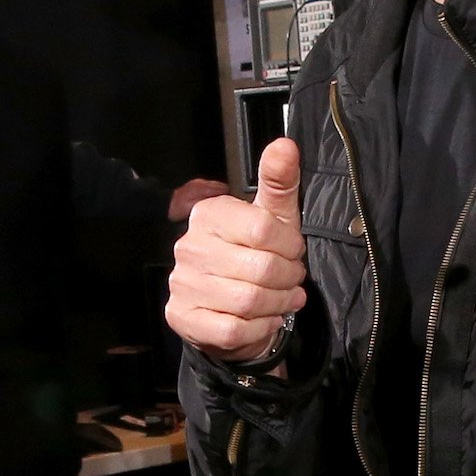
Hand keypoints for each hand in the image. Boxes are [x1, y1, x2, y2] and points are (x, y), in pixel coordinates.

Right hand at [167, 137, 306, 362]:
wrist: (232, 310)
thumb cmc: (257, 258)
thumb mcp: (275, 218)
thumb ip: (280, 182)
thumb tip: (285, 145)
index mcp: (209, 214)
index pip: (264, 229)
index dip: (290, 245)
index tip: (293, 251)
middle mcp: (189, 246)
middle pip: (261, 267)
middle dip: (288, 278)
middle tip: (292, 280)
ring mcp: (182, 284)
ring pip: (248, 300)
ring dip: (277, 304)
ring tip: (284, 299)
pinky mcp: (182, 318)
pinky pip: (232, 329)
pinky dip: (258, 329)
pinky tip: (264, 320)